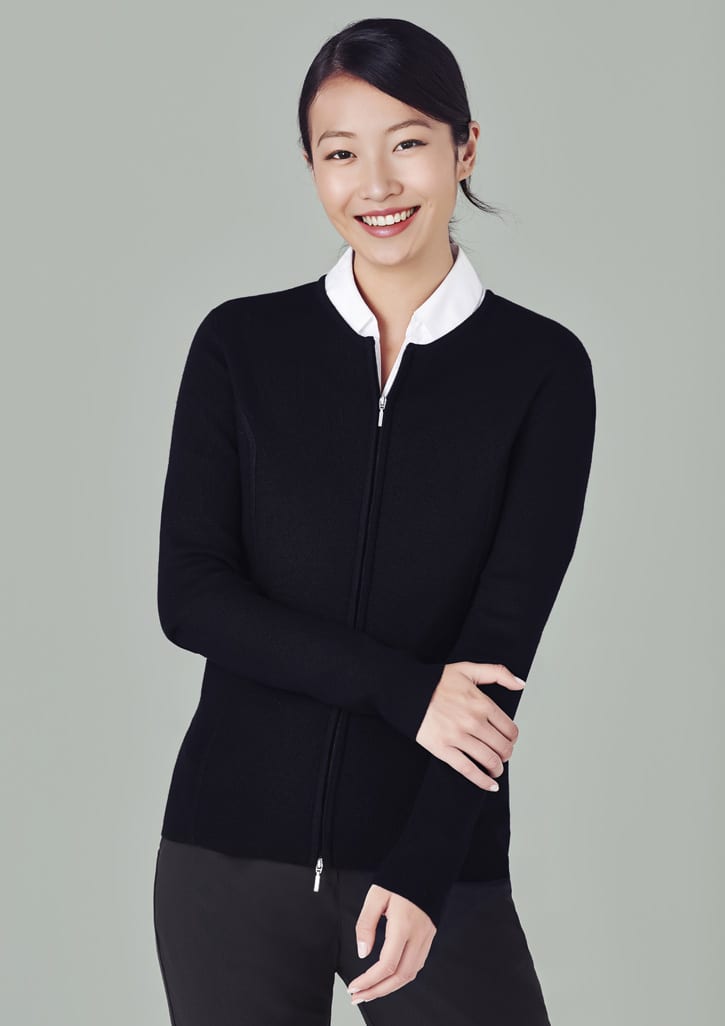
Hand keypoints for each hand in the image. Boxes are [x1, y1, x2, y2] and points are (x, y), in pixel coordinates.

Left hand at [346, 884, 435, 1004]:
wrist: (429, 862)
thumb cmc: (402, 875)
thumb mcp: (376, 895)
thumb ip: (366, 924)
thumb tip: (363, 952)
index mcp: (404, 925)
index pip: (386, 965)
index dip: (369, 981)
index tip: (355, 986)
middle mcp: (418, 935)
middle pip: (400, 976)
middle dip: (378, 991)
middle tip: (359, 996)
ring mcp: (426, 936)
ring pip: (411, 973)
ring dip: (391, 987)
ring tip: (372, 990)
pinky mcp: (429, 934)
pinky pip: (417, 963)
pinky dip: (402, 975)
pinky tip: (390, 975)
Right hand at [415, 661, 525, 790]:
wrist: (406, 690)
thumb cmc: (436, 681)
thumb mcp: (468, 669)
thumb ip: (498, 673)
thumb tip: (520, 684)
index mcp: (482, 703)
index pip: (510, 729)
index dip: (512, 738)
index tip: (508, 741)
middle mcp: (473, 721)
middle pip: (503, 747)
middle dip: (506, 754)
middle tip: (501, 755)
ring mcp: (458, 737)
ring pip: (489, 760)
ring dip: (497, 768)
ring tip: (495, 769)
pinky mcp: (443, 749)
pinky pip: (468, 770)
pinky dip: (482, 781)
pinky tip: (490, 785)